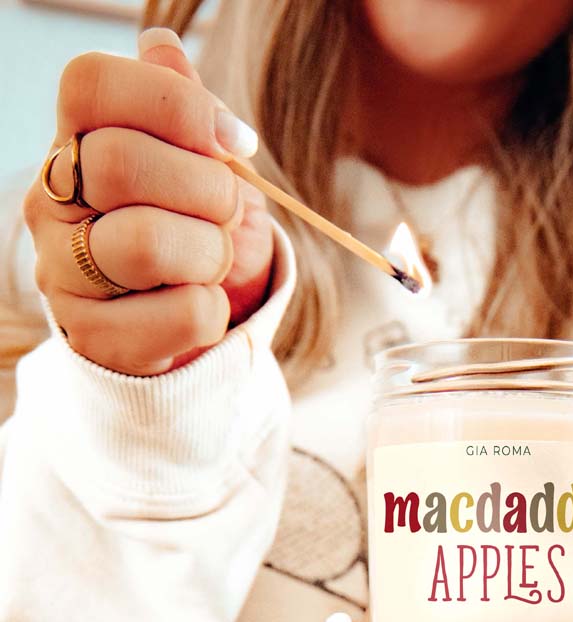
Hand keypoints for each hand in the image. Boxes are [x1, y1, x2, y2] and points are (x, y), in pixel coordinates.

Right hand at [22, 28, 273, 376]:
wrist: (179, 319)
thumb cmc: (188, 226)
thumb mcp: (195, 162)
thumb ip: (181, 108)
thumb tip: (161, 47)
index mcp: (73, 139)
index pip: (92, 84)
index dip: (178, 106)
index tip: (235, 141)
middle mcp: (49, 200)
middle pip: (122, 163)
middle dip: (207, 189)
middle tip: (226, 211)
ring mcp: (61, 270)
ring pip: (145, 244)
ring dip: (210, 253)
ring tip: (212, 260)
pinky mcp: (94, 335)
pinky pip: (185, 314)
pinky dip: (215, 310)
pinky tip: (201, 304)